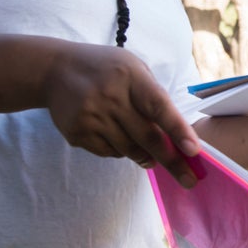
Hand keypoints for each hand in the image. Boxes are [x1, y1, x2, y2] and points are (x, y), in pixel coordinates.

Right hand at [43, 43, 200, 186]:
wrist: (54, 71)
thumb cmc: (105, 69)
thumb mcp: (133, 68)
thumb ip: (153, 96)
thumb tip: (175, 135)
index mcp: (130, 77)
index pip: (159, 107)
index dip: (178, 130)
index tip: (194, 151)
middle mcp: (110, 97)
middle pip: (147, 137)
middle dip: (172, 161)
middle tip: (189, 180)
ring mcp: (92, 117)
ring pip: (129, 150)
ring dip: (144, 155)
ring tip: (149, 152)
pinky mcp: (77, 133)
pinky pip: (109, 153)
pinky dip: (120, 150)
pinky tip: (116, 135)